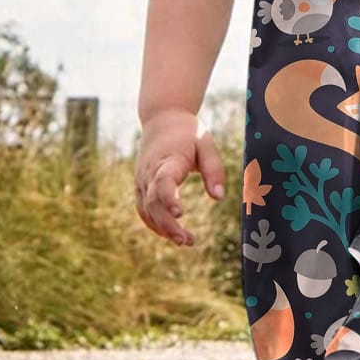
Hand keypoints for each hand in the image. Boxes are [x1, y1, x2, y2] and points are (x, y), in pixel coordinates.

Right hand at [134, 107, 225, 246]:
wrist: (161, 118)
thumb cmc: (188, 131)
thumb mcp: (206, 143)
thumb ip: (214, 168)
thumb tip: (218, 197)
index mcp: (168, 159)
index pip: (164, 180)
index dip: (169, 198)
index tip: (180, 212)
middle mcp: (150, 172)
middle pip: (153, 202)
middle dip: (168, 223)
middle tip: (187, 240)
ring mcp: (142, 180)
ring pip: (146, 209)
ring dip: (163, 228)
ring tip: (186, 241)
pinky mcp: (141, 186)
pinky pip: (144, 209)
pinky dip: (154, 224)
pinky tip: (170, 234)